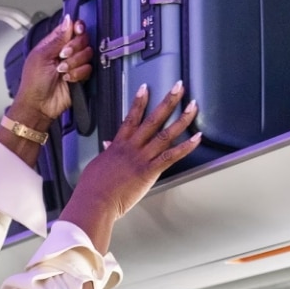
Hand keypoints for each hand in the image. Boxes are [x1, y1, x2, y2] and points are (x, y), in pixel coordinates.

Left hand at [9, 17, 92, 127]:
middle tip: (63, 56)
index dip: (77, 28)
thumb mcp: (42, 56)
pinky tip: (67, 79)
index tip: (76, 32)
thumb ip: (57, 38)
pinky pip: (88, 69)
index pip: (71, 28)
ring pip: (87, 54)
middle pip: (83, 39)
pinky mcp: (80, 76)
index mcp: (54, 43)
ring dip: (74, 63)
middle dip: (74, 48)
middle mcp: (65, 51)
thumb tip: (68, 20)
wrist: (39, 105)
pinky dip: (78, 74)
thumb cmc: (33, 82)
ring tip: (62, 71)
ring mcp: (73, 64)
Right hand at [59, 81, 200, 250]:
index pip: (131, 117)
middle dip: (167, 102)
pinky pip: (171, 156)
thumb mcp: (97, 164)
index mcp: (118, 145)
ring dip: (181, 119)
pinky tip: (197, 138)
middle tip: (178, 87)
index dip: (139, 101)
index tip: (146, 88)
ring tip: (192, 106)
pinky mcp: (149, 171)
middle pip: (152, 119)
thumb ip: (106, 152)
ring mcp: (141, 158)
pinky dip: (186, 147)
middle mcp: (132, 147)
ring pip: (165, 134)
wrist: (95, 200)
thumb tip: (107, 144)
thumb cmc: (93, 187)